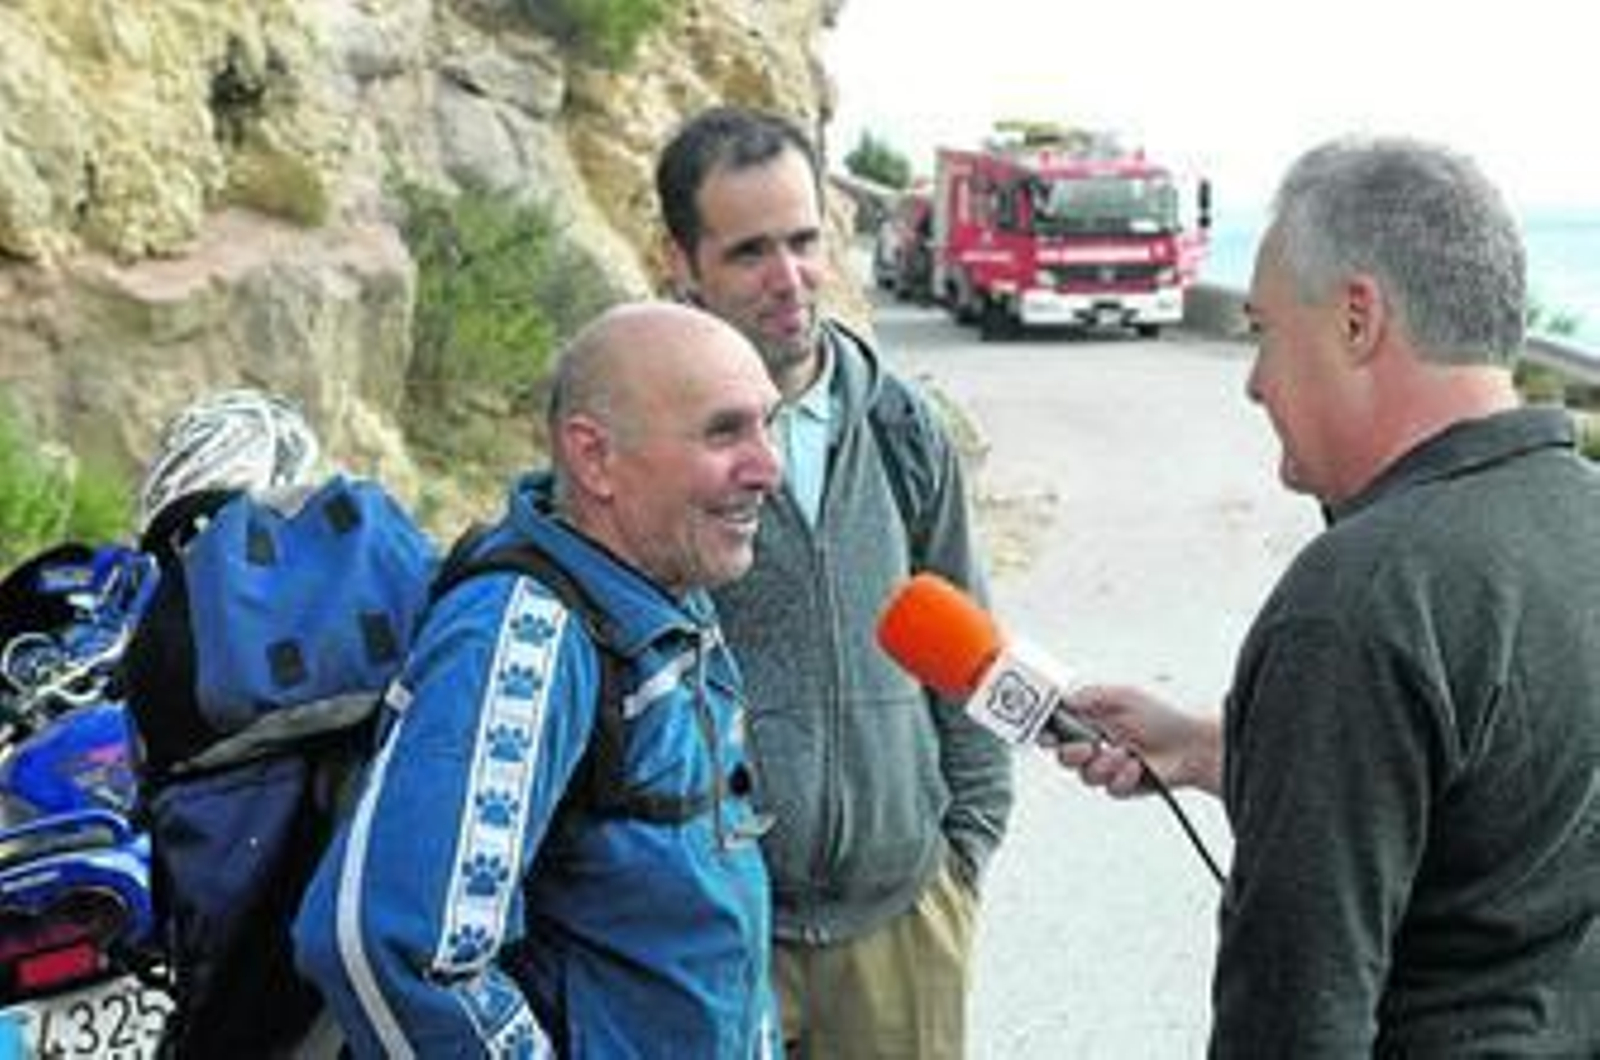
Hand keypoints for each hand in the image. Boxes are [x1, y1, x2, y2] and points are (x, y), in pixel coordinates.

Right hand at [1054, 684, 1221, 797]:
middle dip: (1070, 753)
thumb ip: (1091, 695)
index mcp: (1095, 714)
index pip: (1059, 724)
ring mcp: (1110, 764)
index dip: (1047, 731)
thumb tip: (1063, 698)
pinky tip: (1137, 767)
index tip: (1045, 734)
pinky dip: (1122, 778)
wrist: (1198, 744)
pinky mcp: (1124, 784)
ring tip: (1123, 755)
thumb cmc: (1170, 712)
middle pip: (1063, 754)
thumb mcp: (1127, 693)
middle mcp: (1099, 740)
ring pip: (1084, 774)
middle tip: (1085, 748)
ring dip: (1103, 765)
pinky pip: (1108, 788)